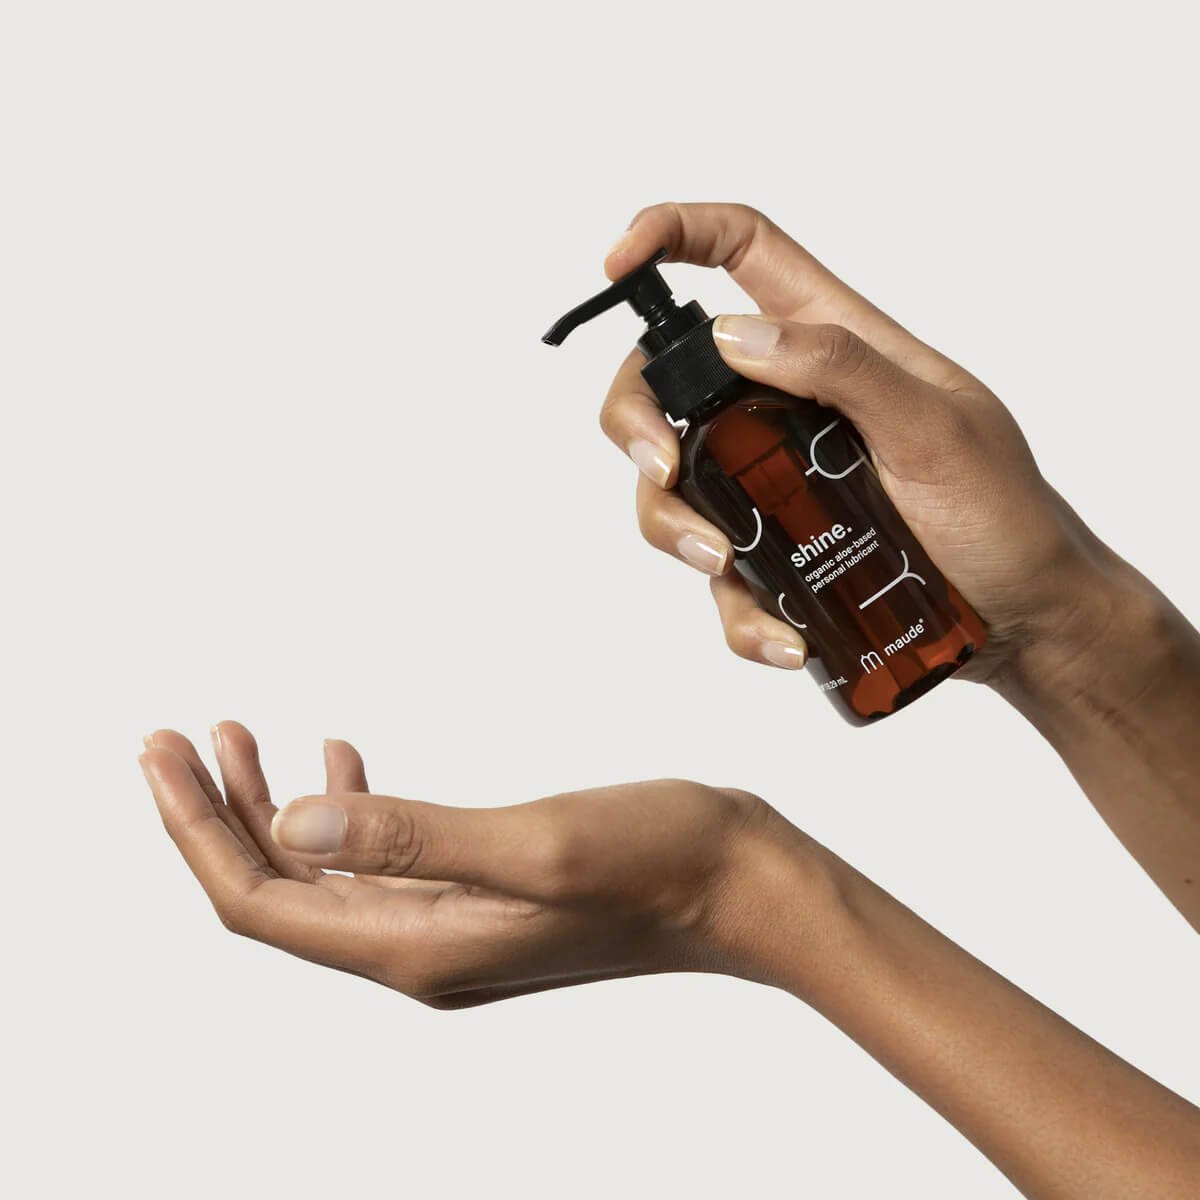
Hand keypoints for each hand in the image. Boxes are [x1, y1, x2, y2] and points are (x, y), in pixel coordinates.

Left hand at [141, 722, 815, 1006]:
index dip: (196, 832)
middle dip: (214, 814)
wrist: (743, 886)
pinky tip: (339, 763)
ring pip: (323, 873)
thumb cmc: (659, 862)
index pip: (263, 902)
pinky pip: (378, 862)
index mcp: (418, 947)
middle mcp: (420, 950)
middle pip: (278, 892)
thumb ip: (412, 838)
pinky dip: (343, 810)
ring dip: (270, 807)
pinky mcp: (479, 897)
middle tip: (173, 735)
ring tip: (235, 736)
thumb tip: (290, 824)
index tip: (157, 752)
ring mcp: (449, 928)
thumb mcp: (534, 844)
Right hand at [601, 202, 1124, 685]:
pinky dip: (740, 613)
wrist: (1025, 620)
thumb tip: (736, 335)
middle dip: (637, 419)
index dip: (672, 234)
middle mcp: (786, 406)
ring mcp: (772, 484)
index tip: (618, 264)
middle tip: (660, 467)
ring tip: (727, 565)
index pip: (741, 252)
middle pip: (668, 381)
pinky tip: (785, 638)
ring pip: (673, 486)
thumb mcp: (937, 428)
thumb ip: (844, 368)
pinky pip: (722, 580)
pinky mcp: (776, 556)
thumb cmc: (1003, 514)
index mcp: (831, 342)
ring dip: (673, 526)